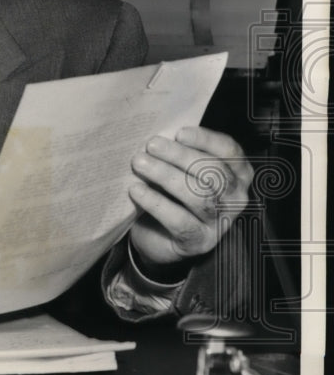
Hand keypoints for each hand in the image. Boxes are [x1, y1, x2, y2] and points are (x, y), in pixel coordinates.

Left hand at [127, 126, 253, 277]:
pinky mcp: (200, 242)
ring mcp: (220, 223)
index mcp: (236, 173)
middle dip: (181, 156)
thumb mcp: (177, 169)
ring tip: (140, 164)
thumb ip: (177, 153)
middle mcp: (235, 198)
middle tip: (152, 145)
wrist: (157, 235)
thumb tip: (158, 134)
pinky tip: (136, 190)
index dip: (206, 140)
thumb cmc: (169, 193)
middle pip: (213, 173)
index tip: (179, 132)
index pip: (229, 152)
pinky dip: (156, 203)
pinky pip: (179, 220)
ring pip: (199, 195)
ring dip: (166, 176)